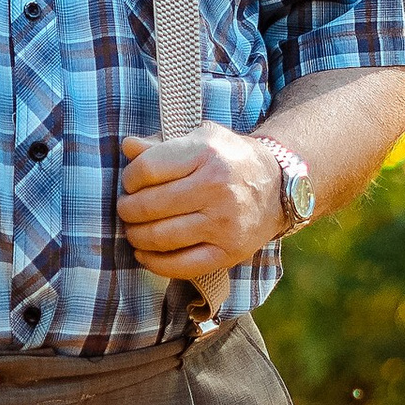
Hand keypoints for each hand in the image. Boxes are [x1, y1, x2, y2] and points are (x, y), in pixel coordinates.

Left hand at [116, 125, 283, 280]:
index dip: (129, 179)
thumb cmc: (229, 159)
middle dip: (127, 210)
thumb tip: (127, 146)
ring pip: (160, 237)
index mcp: (207, 153)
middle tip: (126, 210)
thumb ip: (161, 144)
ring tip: (134, 231)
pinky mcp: (230, 252)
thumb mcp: (201, 139)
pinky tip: (144, 254)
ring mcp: (225, 223)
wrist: (278, 186)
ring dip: (136, 236)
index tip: (130, 183)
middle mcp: (217, 187)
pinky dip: (154, 263)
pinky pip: (181, 265)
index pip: (147, 170)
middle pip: (149, 206)